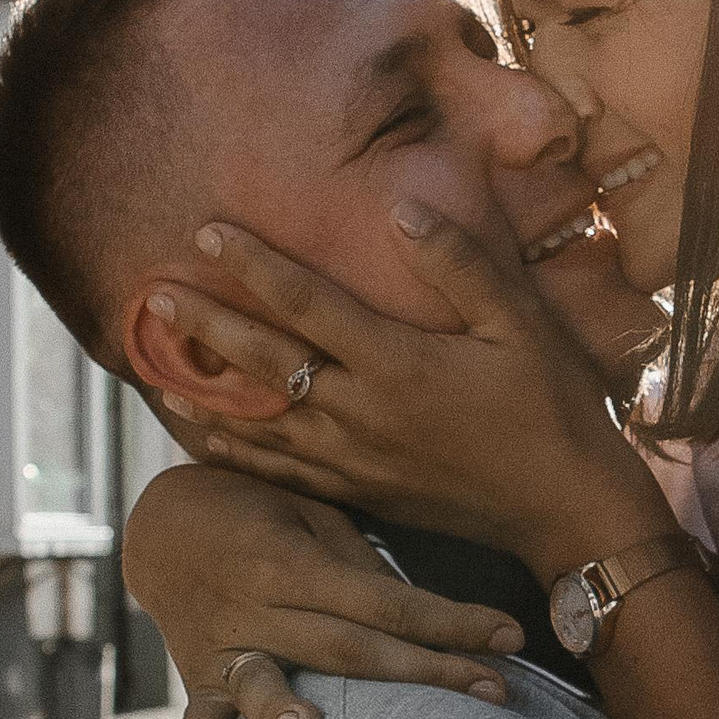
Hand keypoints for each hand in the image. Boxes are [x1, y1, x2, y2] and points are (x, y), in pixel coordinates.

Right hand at [121, 464, 525, 718]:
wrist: (161, 522)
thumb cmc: (260, 509)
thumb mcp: (313, 511)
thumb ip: (359, 562)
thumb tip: (417, 612)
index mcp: (293, 562)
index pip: (386, 601)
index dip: (450, 621)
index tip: (511, 637)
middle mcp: (257, 606)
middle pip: (349, 649)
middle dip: (426, 672)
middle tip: (497, 693)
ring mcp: (223, 646)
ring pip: (262, 681)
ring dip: (282, 709)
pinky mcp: (196, 676)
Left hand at [152, 206, 677, 579]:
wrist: (566, 507)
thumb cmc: (553, 407)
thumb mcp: (521, 324)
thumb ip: (459, 265)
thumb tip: (398, 210)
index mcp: (399, 364)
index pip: (308, 303)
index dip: (254, 265)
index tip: (205, 232)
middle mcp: (364, 414)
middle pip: (267, 362)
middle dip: (207, 324)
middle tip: (154, 294)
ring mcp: (357, 460)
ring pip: (260, 422)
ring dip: (204, 388)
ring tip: (151, 362)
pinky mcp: (361, 494)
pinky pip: (280, 471)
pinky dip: (233, 450)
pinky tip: (201, 434)